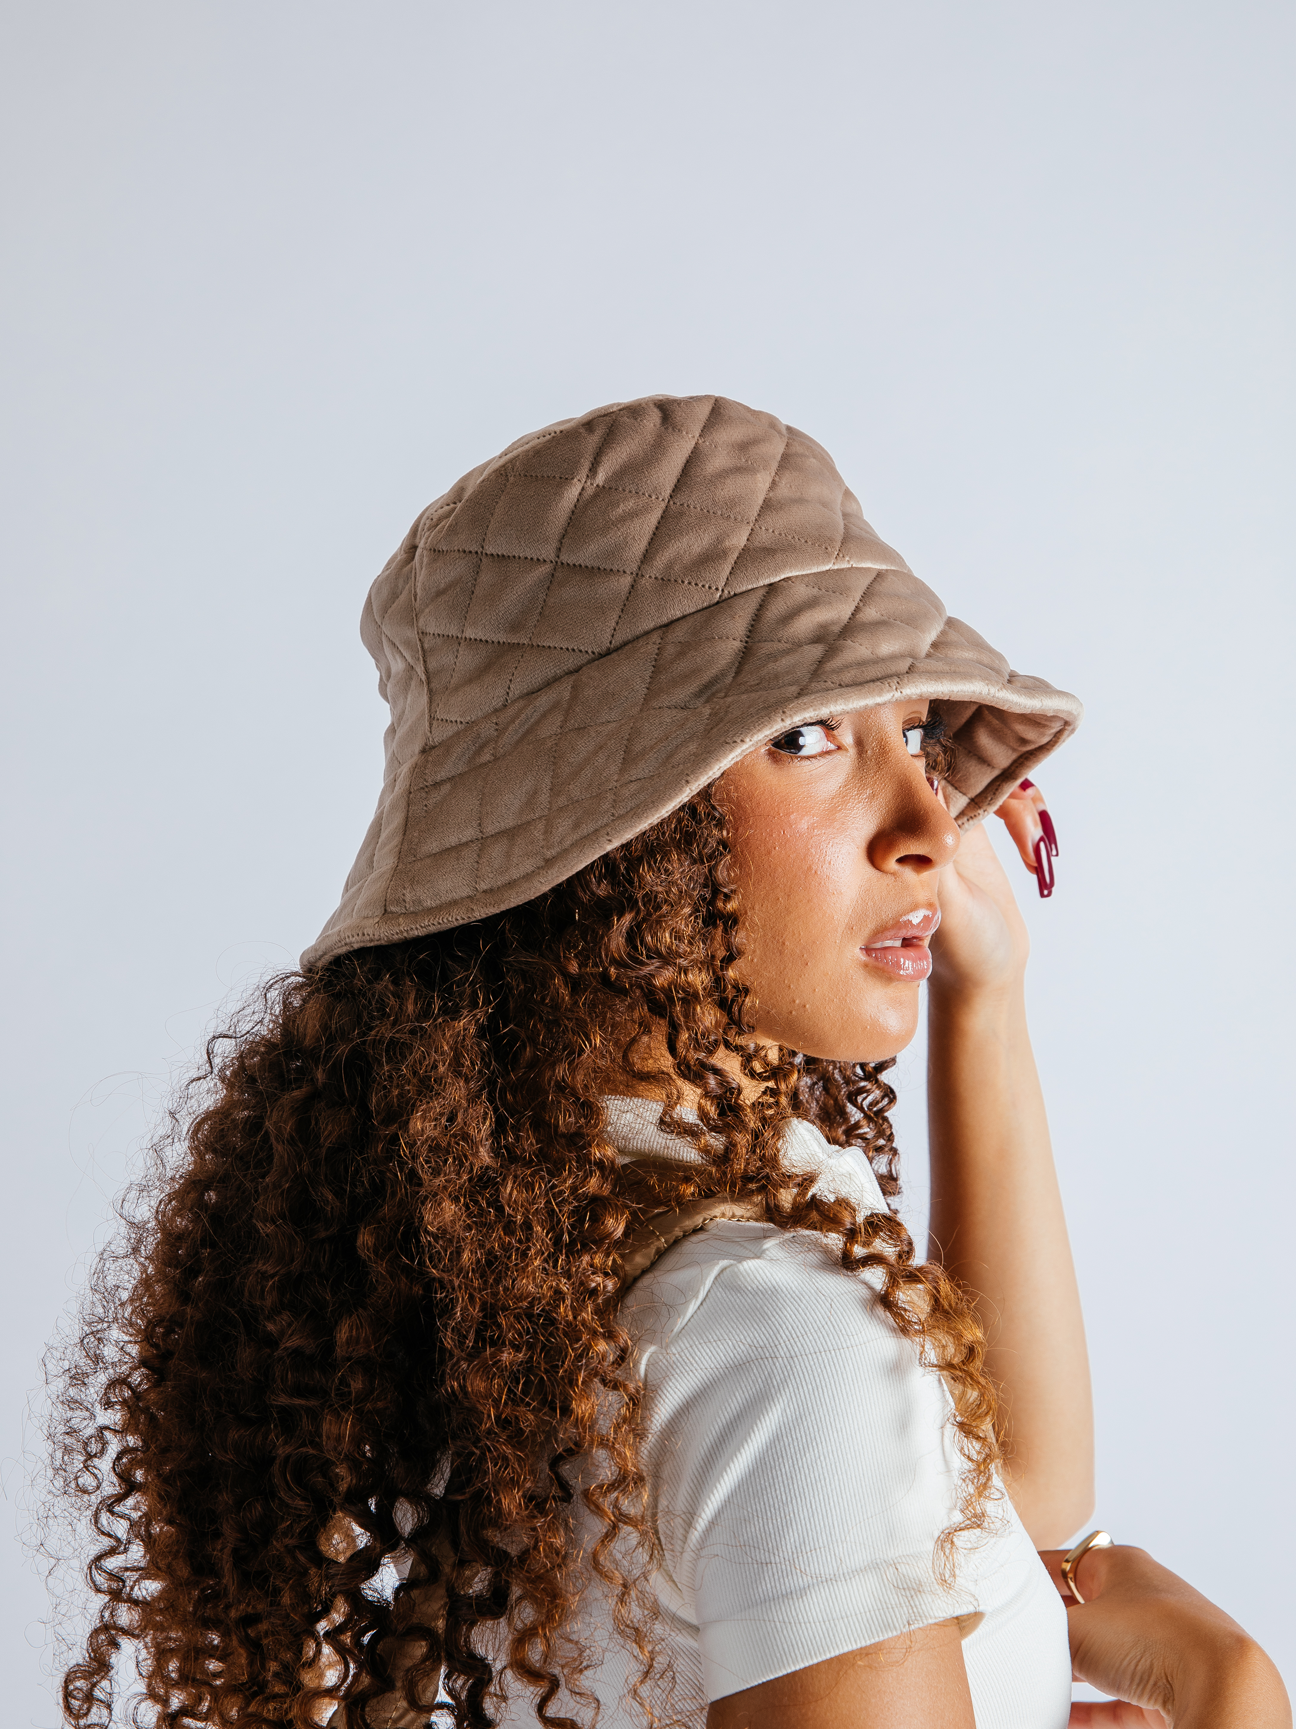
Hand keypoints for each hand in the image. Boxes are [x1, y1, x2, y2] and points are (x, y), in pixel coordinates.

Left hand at [930, 780, 1057, 999]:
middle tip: (1028, 805)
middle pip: (964, 766)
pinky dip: (1027, 817)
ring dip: (1022, 804)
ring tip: (1035, 846)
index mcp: (912, 832)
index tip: (992, 767)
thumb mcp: (951, 901)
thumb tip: (929, 787)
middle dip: (1003, 776)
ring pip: (991, 781)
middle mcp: (928, 821)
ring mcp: (953, 825)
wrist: (986, 976)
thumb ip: (940, 852)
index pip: (930, 769)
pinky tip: (1034, 853)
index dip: (961, 759)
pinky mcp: (978, 835)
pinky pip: (1006, 802)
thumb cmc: (961, 950)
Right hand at [1036, 1543, 1290, 1728]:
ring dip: (1071, 1673)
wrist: (1217, 1681)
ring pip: (1103, 1656)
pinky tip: (1064, 1719)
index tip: (998, 1591)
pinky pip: (1119, 1698)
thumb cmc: (1147, 1636)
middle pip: (1082, 1612)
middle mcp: (1143, 1597)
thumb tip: (1018, 1642)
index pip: (1059, 1563)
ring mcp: (1160, 1643)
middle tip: (1016, 1642)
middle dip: (1050, 1630)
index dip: (1026, 1576)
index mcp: (1119, 1564)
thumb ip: (1040, 1634)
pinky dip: (1091, 1710)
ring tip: (1037, 1683)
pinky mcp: (1170, 1686)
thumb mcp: (1073, 1628)